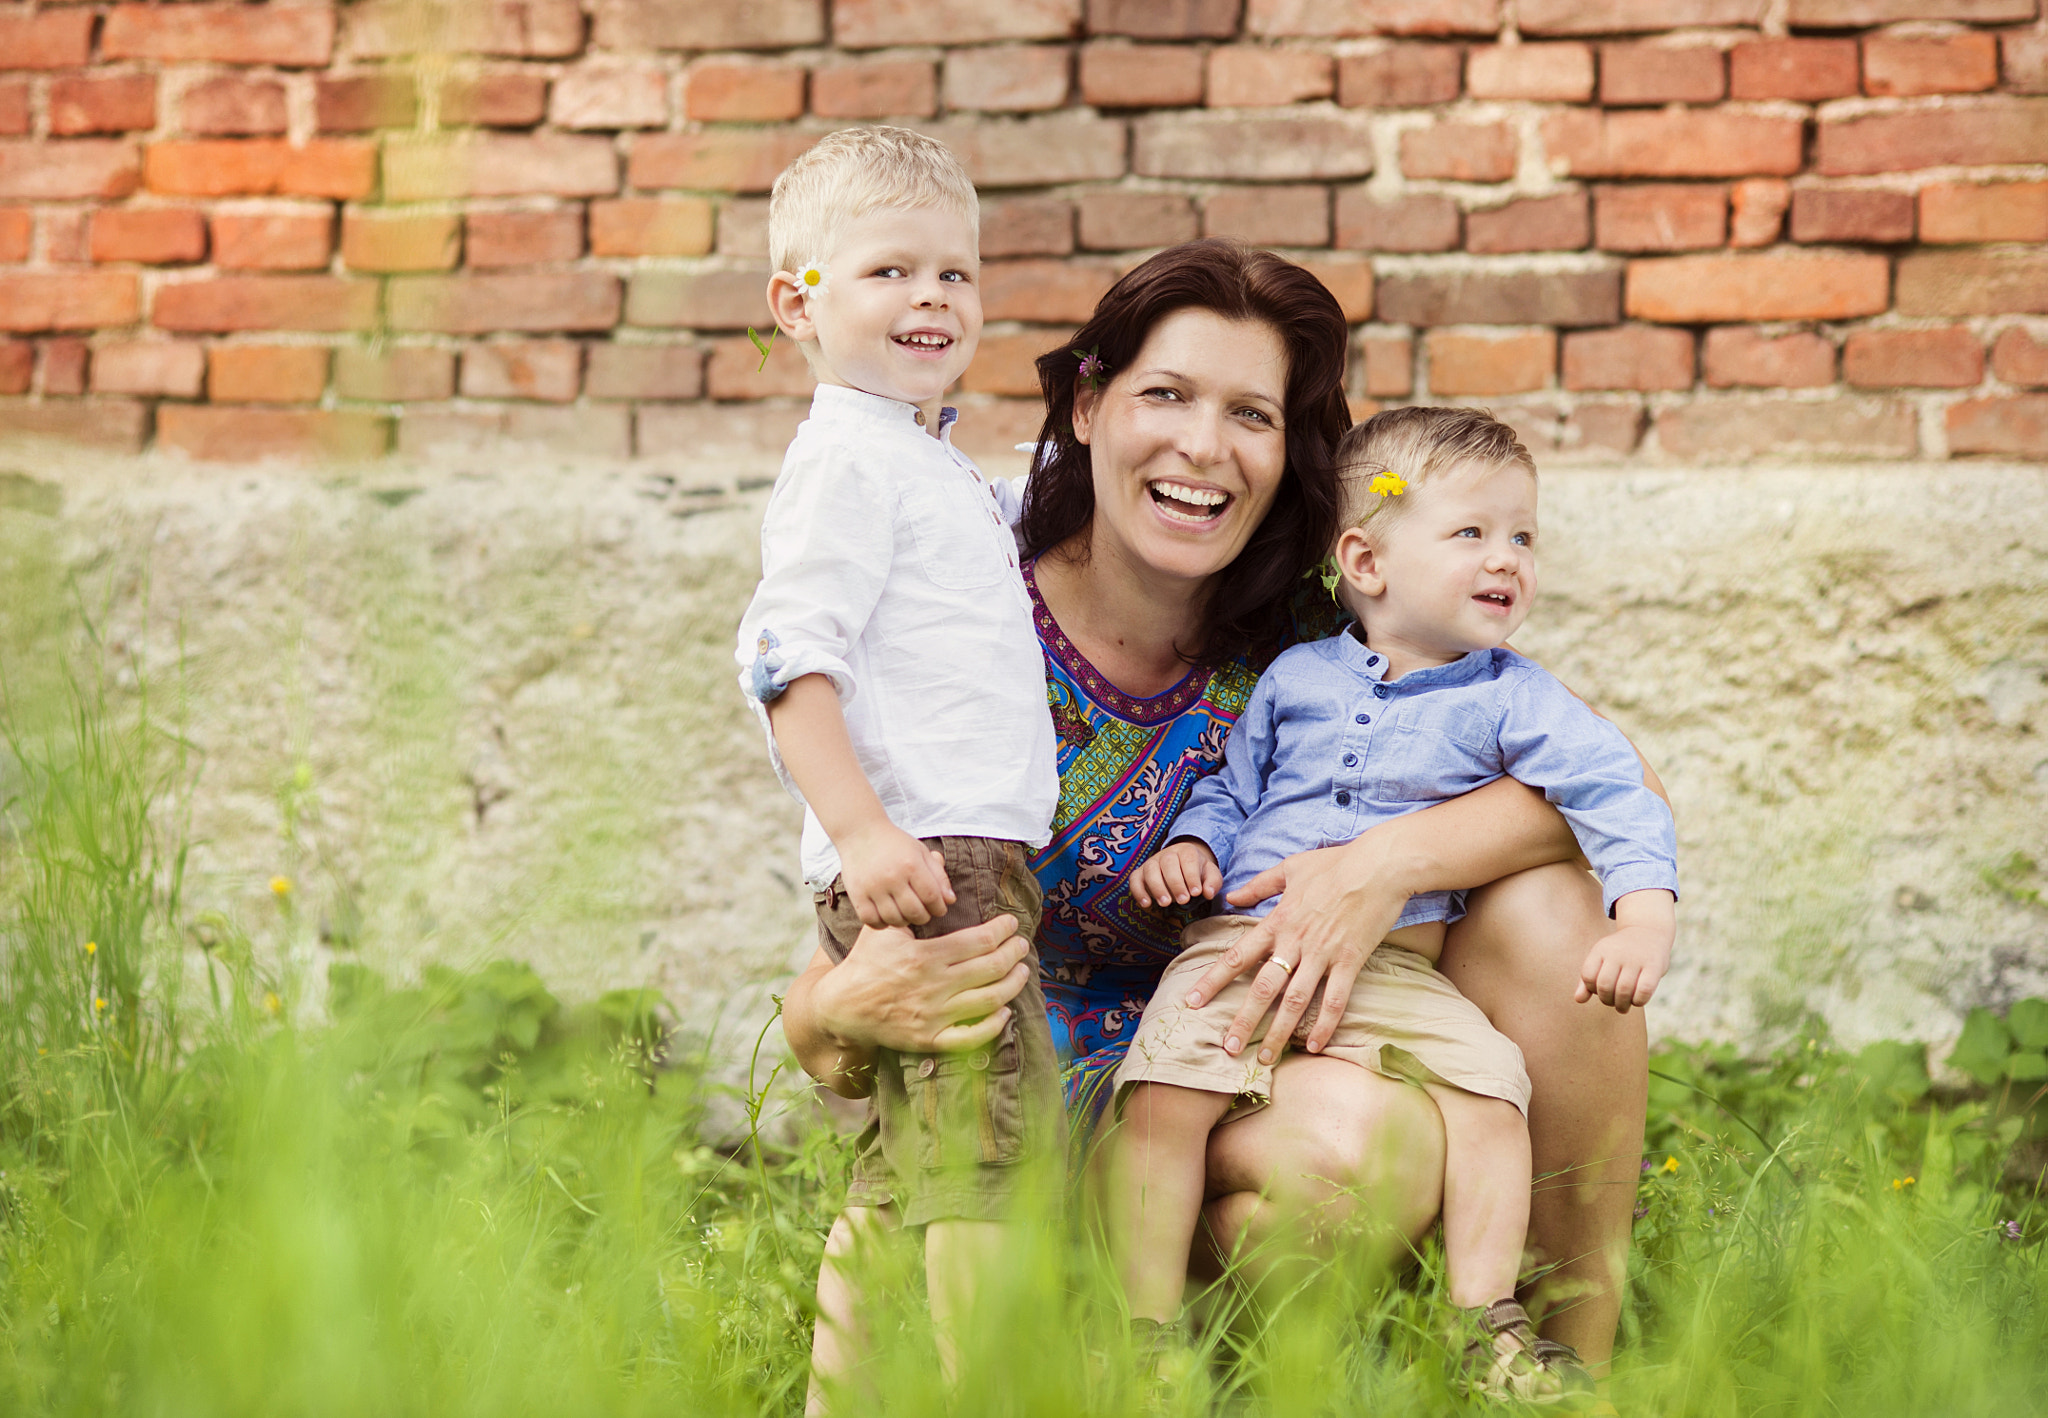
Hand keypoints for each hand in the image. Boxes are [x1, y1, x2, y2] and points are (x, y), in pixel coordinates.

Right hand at [811, 914, 1032, 1055]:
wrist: (842, 1007)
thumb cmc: (865, 963)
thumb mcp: (884, 928)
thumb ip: (913, 902)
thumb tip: (935, 859)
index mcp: (925, 956)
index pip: (979, 941)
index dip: (1003, 931)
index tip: (1012, 924)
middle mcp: (933, 986)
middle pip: (991, 968)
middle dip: (1014, 954)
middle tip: (1022, 945)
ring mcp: (933, 1016)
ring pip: (989, 1000)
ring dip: (1013, 984)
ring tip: (1022, 972)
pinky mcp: (930, 1040)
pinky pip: (971, 1036)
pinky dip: (994, 1024)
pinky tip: (1004, 1011)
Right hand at [836, 821, 953, 927]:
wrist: (860, 832)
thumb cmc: (895, 844)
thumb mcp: (920, 852)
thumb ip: (938, 875)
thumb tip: (950, 900)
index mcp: (911, 865)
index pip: (932, 897)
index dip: (939, 908)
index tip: (939, 909)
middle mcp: (892, 877)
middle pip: (915, 912)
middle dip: (923, 917)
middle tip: (922, 913)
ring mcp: (873, 887)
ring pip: (894, 919)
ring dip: (904, 921)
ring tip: (905, 914)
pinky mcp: (857, 894)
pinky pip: (872, 920)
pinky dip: (882, 924)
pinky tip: (886, 916)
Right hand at [1131, 840, 1220, 908]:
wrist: (1181, 866)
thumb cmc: (1197, 872)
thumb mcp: (1210, 874)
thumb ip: (1213, 882)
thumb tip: (1208, 892)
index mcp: (1186, 851)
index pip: (1188, 859)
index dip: (1191, 876)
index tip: (1196, 892)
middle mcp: (1167, 854)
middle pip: (1168, 863)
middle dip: (1175, 883)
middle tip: (1183, 901)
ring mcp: (1151, 862)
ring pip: (1150, 869)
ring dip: (1157, 887)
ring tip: (1165, 903)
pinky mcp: (1140, 873)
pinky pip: (1134, 879)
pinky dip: (1138, 891)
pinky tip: (1146, 904)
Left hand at [1181, 837, 1410, 1062]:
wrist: (1380, 865)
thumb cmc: (1336, 863)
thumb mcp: (1290, 867)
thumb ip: (1259, 885)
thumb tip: (1232, 896)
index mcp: (1277, 921)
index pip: (1237, 956)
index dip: (1213, 980)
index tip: (1192, 1002)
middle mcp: (1296, 942)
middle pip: (1263, 988)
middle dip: (1243, 1020)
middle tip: (1228, 1048)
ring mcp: (1324, 954)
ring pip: (1296, 1001)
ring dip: (1278, 1032)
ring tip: (1265, 1059)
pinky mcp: (1351, 961)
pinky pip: (1335, 1000)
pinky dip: (1324, 1025)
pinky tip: (1312, 1045)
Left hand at [1576, 890, 1673, 1012]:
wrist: (1649, 931)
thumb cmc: (1620, 952)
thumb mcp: (1601, 958)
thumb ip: (1588, 979)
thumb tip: (1578, 1000)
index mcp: (1601, 950)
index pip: (1588, 976)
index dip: (1592, 989)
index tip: (1600, 990)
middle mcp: (1617, 953)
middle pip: (1605, 985)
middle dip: (1607, 1001)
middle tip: (1613, 1003)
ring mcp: (1636, 959)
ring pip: (1623, 990)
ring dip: (1622, 1005)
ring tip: (1623, 1007)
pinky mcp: (1654, 966)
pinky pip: (1644, 990)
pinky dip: (1638, 1001)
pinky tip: (1637, 1001)